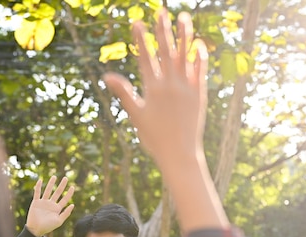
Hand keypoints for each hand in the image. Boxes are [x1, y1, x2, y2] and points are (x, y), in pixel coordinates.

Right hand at [25, 176, 74, 236]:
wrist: (36, 229)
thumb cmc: (48, 227)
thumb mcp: (59, 221)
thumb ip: (66, 213)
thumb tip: (73, 205)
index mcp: (57, 209)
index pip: (65, 199)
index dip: (69, 193)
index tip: (73, 187)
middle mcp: (51, 204)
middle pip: (57, 193)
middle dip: (62, 186)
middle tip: (66, 178)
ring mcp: (43, 202)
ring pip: (48, 191)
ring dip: (51, 184)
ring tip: (54, 176)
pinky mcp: (36, 202)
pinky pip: (37, 193)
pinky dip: (38, 187)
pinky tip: (40, 180)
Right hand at [103, 10, 207, 169]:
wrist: (179, 153)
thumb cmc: (154, 137)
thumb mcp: (135, 115)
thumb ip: (123, 92)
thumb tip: (106, 75)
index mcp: (153, 89)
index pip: (145, 58)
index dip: (140, 39)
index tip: (136, 22)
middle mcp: (171, 84)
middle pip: (165, 51)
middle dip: (162, 30)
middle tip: (161, 11)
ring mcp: (187, 87)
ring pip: (185, 56)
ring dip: (184, 35)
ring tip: (184, 17)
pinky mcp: (199, 94)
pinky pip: (199, 70)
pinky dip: (198, 56)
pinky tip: (197, 44)